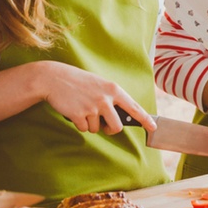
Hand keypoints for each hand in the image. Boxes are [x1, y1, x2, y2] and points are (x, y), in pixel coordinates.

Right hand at [38, 61, 155, 133]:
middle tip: (102, 124)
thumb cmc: (78, 82)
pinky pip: (83, 128)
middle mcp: (105, 99)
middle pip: (116, 127)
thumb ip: (111, 98)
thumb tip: (118, 118)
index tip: (153, 127)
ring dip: (90, 124)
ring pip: (97, 129)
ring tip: (82, 108)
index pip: (134, 107)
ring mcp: (92, 107)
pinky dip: (78, 123)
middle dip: (109, 129)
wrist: (53, 78)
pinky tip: (73, 110)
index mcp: (113, 89)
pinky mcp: (79, 115)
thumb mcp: (99, 84)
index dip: (145, 119)